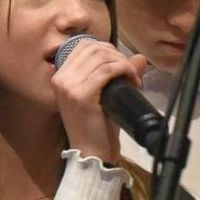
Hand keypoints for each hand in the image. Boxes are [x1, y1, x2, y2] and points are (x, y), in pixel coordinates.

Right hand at [52, 40, 147, 165]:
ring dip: (122, 63)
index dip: (106, 49)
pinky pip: (107, 70)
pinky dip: (124, 71)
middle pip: (93, 48)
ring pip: (101, 57)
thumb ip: (116, 74)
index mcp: (60, 77)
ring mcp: (69, 87)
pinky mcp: (82, 95)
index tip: (120, 63)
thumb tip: (140, 57)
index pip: (83, 46)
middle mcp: (61, 79)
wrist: (91, 153)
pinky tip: (132, 82)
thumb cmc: (96, 127)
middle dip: (116, 55)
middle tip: (129, 72)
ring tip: (132, 78)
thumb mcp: (103, 95)